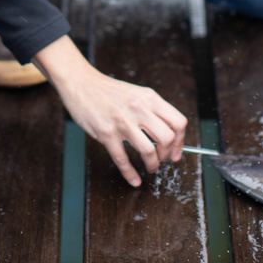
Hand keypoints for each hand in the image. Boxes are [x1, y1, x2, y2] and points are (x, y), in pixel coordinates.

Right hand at [34, 36, 186, 186]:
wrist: (81, 82)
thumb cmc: (108, 90)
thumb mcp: (136, 93)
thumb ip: (151, 110)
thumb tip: (165, 134)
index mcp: (149, 98)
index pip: (178, 122)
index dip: (181, 141)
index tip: (176, 151)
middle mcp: (139, 108)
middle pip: (167, 138)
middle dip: (167, 154)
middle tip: (163, 159)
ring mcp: (122, 121)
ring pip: (148, 150)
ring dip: (152, 164)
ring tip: (150, 166)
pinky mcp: (106, 132)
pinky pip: (122, 159)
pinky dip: (130, 174)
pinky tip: (133, 179)